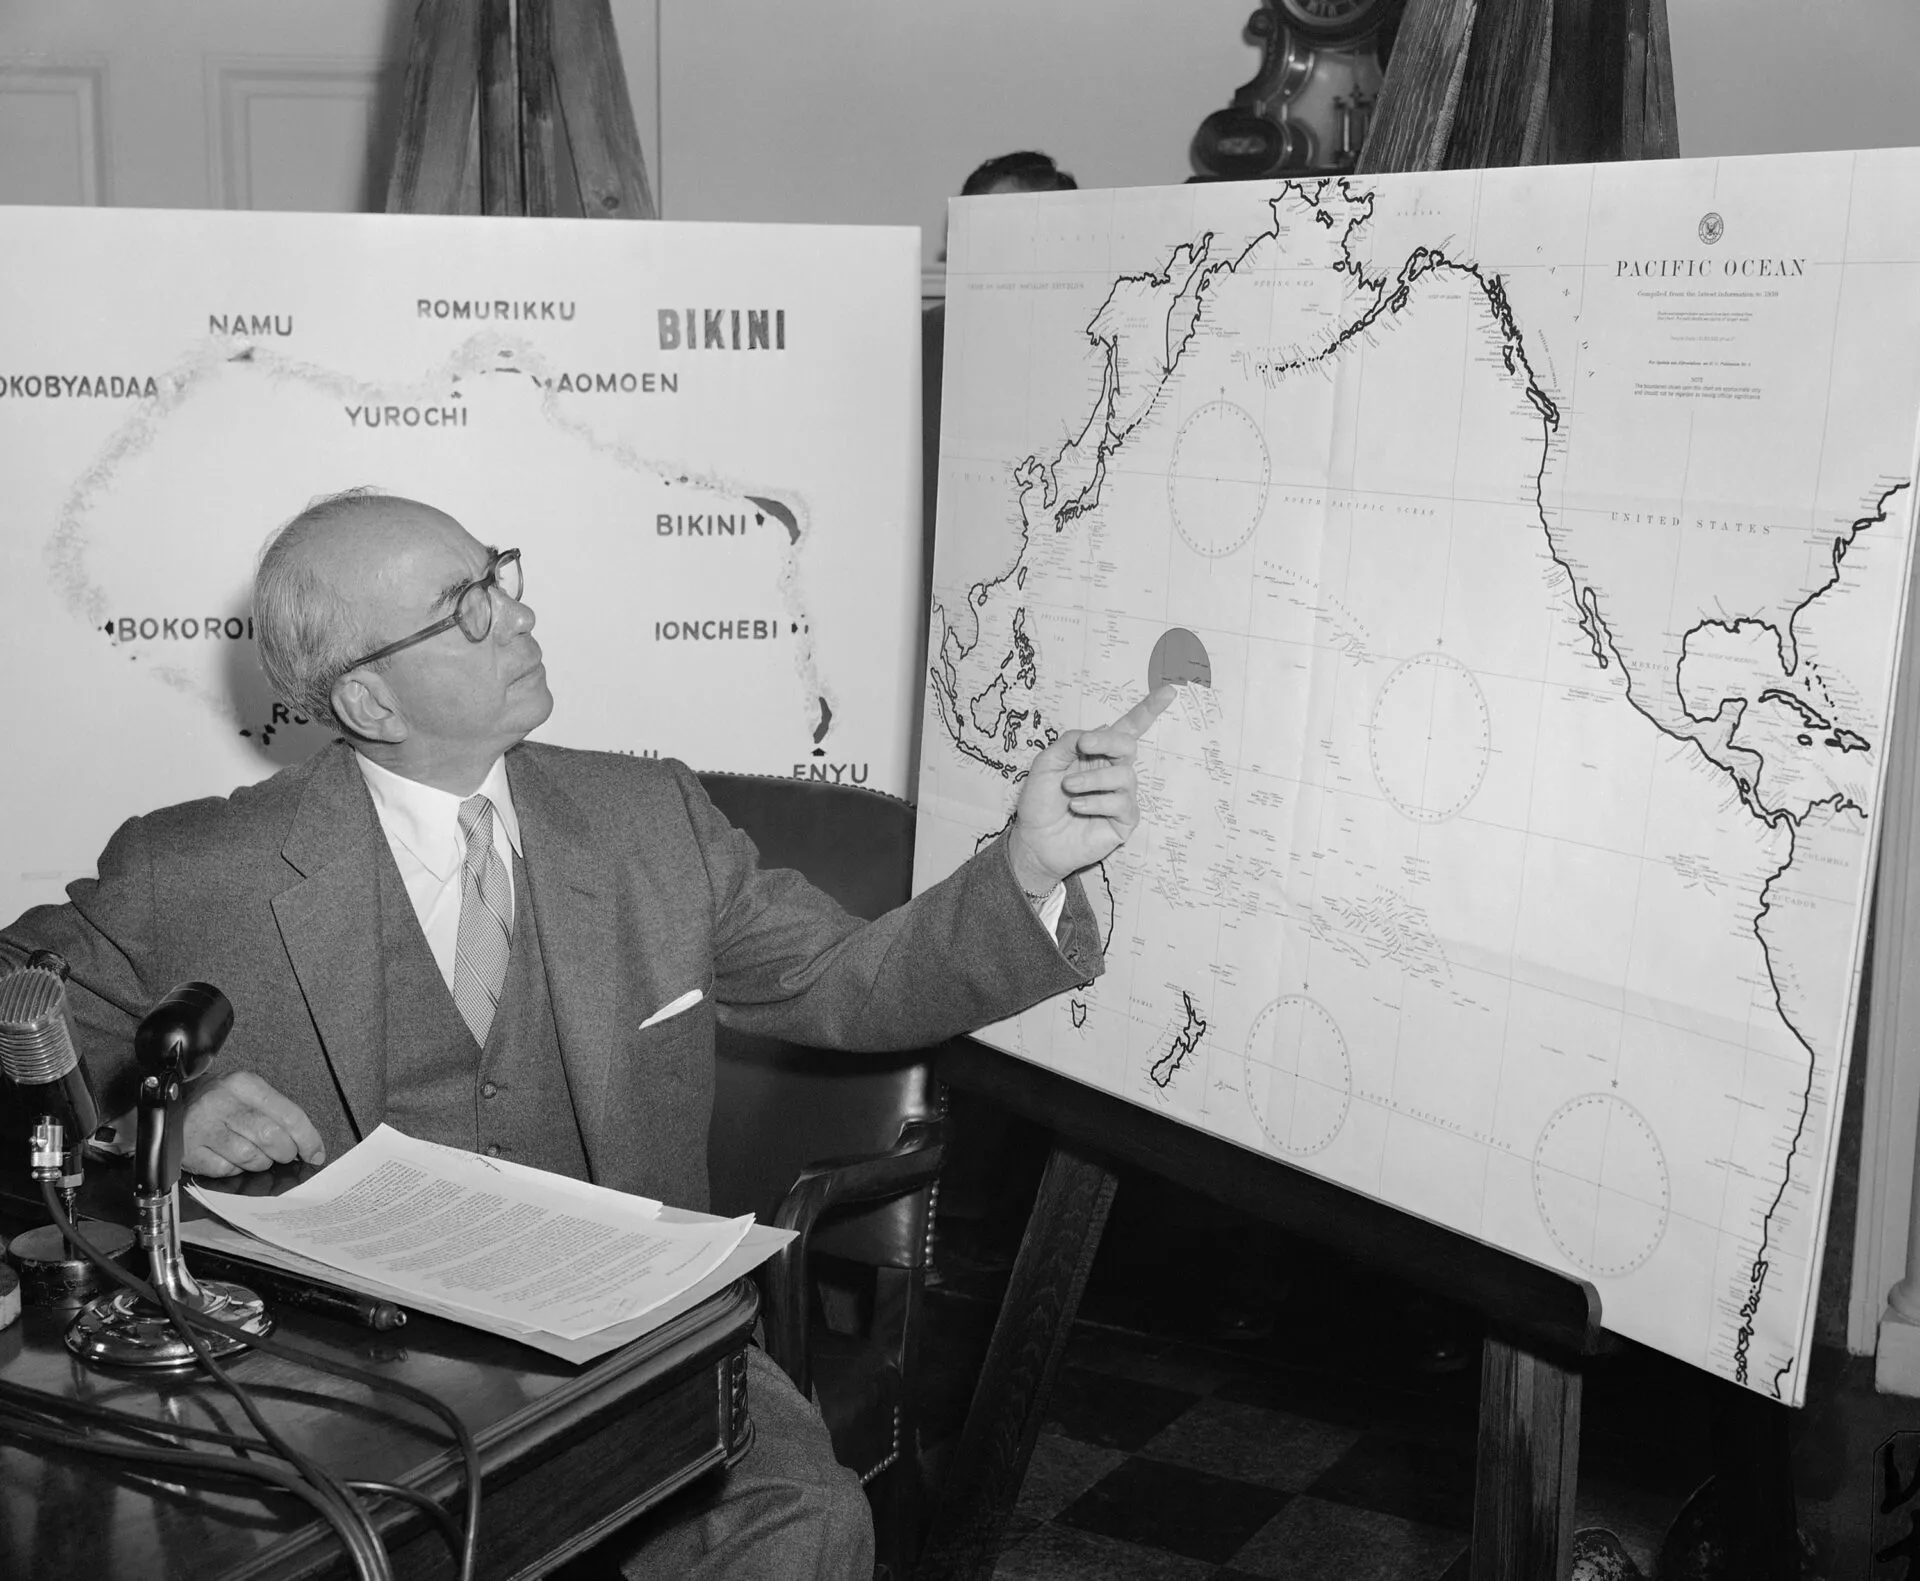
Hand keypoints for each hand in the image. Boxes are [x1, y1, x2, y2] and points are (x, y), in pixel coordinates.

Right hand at [181, 1072, 326, 1176]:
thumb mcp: (248, 1094)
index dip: (307, 1138)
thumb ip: (277, 1113)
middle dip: (285, 1152)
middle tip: (284, 1154)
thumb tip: (308, 1145)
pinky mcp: (189, 1151)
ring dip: (261, 1163)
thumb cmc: (220, 1102)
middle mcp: (222, 1102)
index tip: (315, 1153)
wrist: (172, 1105)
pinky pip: (225, 1170)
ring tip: (256, 1155)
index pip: (288, 1114)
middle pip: (271, 1136)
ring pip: (250, 1157)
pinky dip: (235, 1169)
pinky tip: (231, 1159)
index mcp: (244, 1084)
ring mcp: (203, 1127)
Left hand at [1008, 685, 1175, 892]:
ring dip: (1092, 779)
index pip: (1127, 729)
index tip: (1169, 691)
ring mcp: (1121, 796)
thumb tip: (1100, 728)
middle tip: (1084, 747)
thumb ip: (1070, 742)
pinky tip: (1077, 806)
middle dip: (1108, 741)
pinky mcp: (1124, 820)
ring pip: (1124, 775)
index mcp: (1097, 754)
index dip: (1149, 710)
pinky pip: (1121, 803)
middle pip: (1128, 745)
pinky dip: (1096, 801)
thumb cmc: (1040, 802)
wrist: (1034, 839)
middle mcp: (1113, 772)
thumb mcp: (1046, 764)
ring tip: (1070, 789)